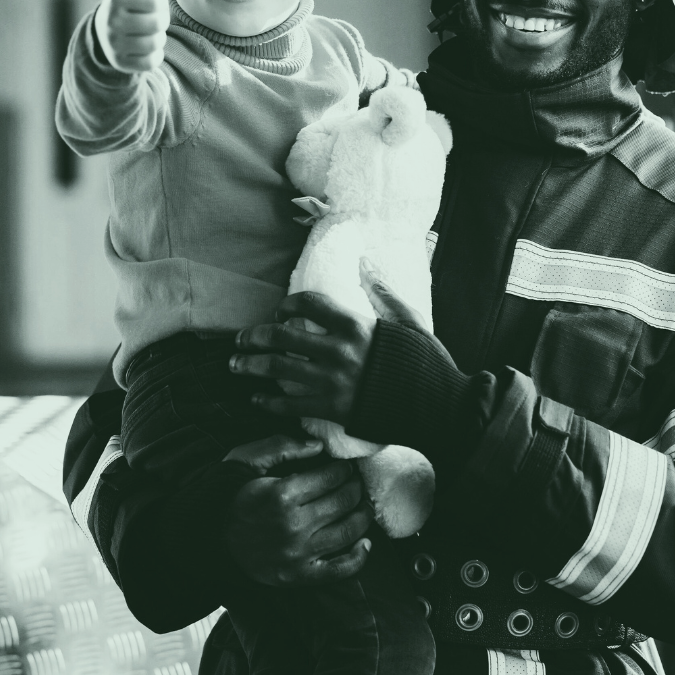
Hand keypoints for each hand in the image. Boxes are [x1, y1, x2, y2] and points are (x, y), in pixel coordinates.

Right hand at [95, 0, 169, 72]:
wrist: (105, 31)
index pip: (157, 2)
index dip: (159, 2)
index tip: (148, 1)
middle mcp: (112, 22)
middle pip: (159, 25)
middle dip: (159, 20)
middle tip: (148, 17)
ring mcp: (115, 45)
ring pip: (157, 44)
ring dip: (156, 37)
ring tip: (144, 30)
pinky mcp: (122, 64)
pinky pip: (152, 62)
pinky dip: (152, 55)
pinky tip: (141, 45)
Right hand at [223, 440, 371, 585]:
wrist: (208, 539)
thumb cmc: (230, 495)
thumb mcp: (246, 460)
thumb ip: (282, 446)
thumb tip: (317, 445)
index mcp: (282, 494)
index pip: (330, 476)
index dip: (343, 468)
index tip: (344, 466)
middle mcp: (294, 525)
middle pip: (343, 501)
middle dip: (355, 487)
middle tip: (356, 482)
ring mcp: (298, 554)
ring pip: (348, 531)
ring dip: (362, 515)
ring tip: (363, 504)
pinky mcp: (300, 576)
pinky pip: (340, 570)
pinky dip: (358, 557)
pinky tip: (365, 543)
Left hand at [230, 259, 432, 422]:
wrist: (440, 409)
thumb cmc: (427, 364)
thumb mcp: (411, 321)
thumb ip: (384, 293)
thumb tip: (365, 264)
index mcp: (356, 325)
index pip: (308, 304)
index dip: (287, 305)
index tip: (279, 312)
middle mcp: (339, 351)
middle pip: (283, 337)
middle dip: (254, 337)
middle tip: (239, 340)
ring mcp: (334, 382)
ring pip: (279, 370)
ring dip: (251, 366)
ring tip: (235, 366)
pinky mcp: (333, 410)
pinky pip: (291, 405)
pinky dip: (269, 402)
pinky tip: (257, 399)